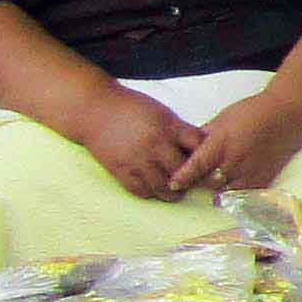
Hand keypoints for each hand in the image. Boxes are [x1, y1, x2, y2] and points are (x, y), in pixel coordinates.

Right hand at [73, 90, 206, 202]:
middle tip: (193, 184)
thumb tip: (203, 146)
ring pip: (163, 186)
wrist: (94, 109)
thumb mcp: (162, 113)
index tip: (207, 164)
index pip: (198, 146)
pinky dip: (150, 193)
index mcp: (169, 127)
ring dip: (172, 193)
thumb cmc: (132, 108)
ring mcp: (137, 158)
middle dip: (190, 179)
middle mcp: (155, 144)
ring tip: (175, 192)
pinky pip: (140, 190)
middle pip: (182, 170)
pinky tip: (154, 190)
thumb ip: (180, 129)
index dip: (205, 157)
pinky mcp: (120, 169)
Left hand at [177, 83, 301, 197]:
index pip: (196, 166)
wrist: (288, 113)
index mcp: (222, 143)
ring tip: (213, 182)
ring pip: (225, 191)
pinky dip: (235, 192)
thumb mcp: (223, 118)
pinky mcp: (265, 177)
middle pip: (208, 182)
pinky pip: (244, 194)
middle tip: (194, 180)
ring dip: (216, 188)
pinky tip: (232, 186)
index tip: (173, 185)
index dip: (182, 178)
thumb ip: (205, 134)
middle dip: (198, 182)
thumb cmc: (253, 111)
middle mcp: (235, 160)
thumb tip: (189, 147)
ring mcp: (251, 171)